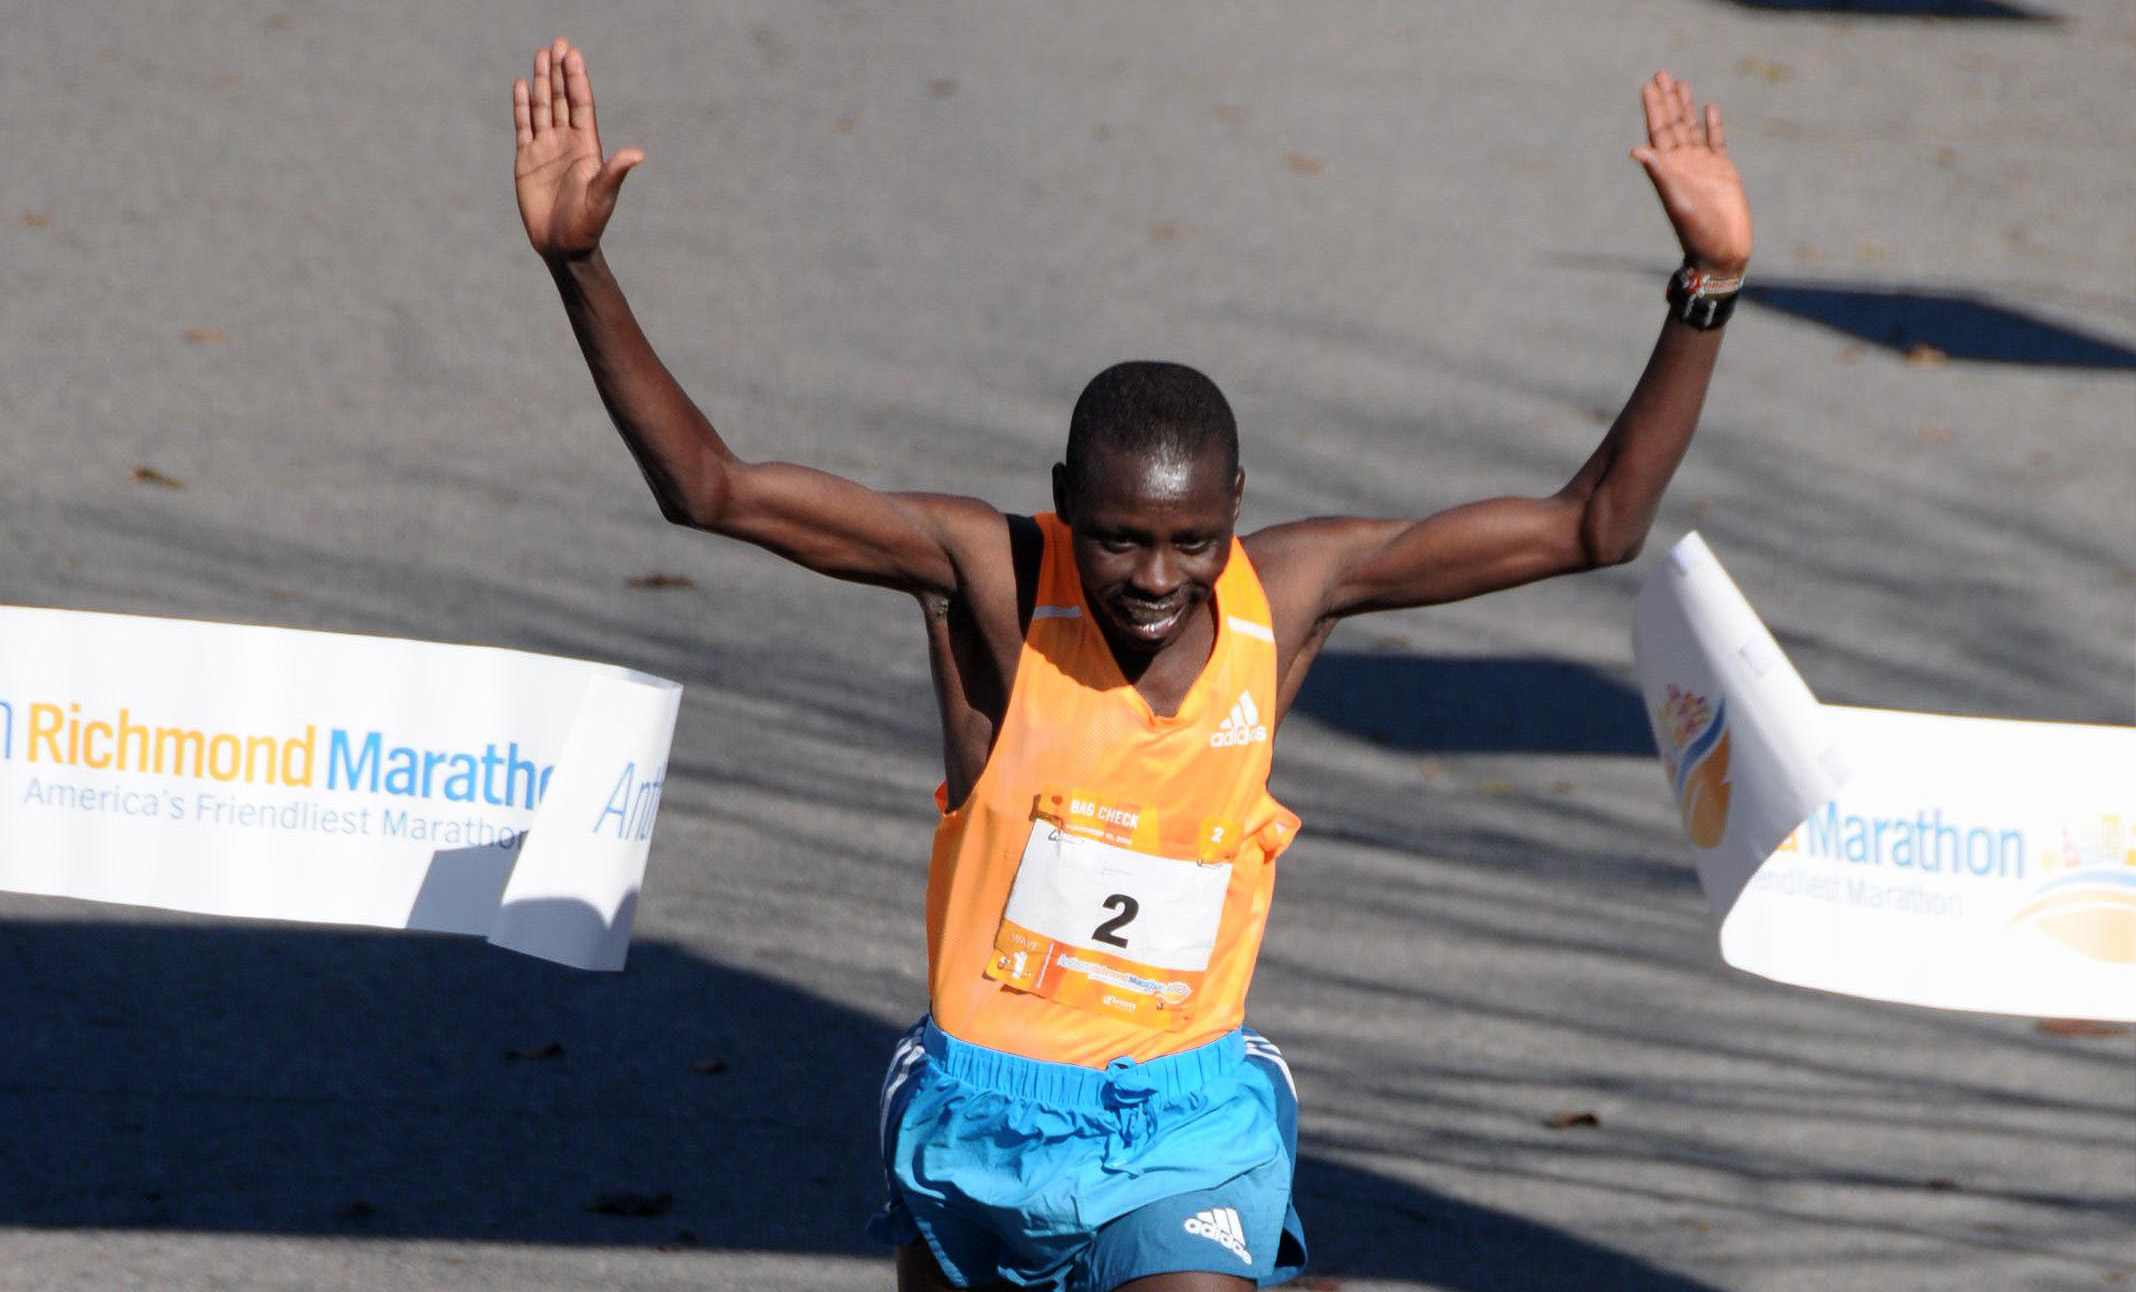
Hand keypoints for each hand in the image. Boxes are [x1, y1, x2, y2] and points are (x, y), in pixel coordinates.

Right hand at [514, 39, 643, 262]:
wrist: (563, 246)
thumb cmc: (587, 225)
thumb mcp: (602, 197)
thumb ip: (615, 172)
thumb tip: (638, 154)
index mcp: (587, 147)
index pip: (581, 105)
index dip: (577, 79)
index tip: (573, 54)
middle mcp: (567, 142)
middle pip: (562, 99)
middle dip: (559, 72)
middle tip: (557, 43)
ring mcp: (546, 149)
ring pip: (543, 107)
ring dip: (541, 82)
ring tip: (540, 55)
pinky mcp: (526, 159)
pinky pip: (523, 126)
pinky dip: (521, 106)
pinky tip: (521, 85)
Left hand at [1630, 71, 1751, 276]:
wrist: (1721, 251)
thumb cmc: (1696, 231)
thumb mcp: (1676, 200)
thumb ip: (1659, 174)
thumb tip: (1636, 149)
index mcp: (1668, 169)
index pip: (1658, 132)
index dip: (1653, 108)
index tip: (1648, 85)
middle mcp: (1683, 164)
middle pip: (1673, 125)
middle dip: (1667, 100)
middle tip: (1661, 74)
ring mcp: (1703, 166)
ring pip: (1692, 129)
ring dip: (1685, 107)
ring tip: (1680, 83)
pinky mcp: (1724, 171)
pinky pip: (1716, 141)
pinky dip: (1712, 125)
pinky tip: (1708, 108)